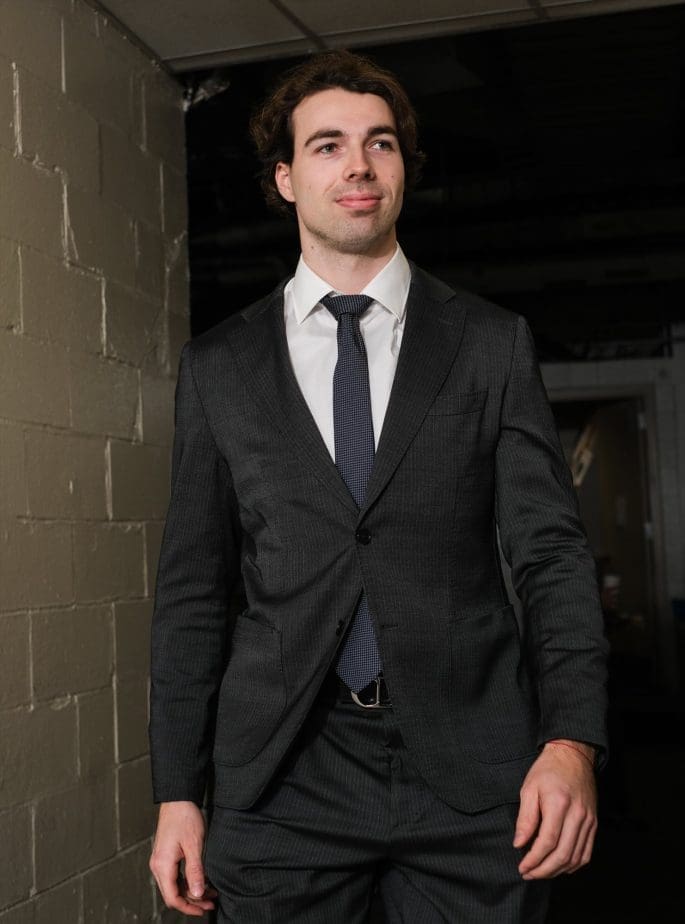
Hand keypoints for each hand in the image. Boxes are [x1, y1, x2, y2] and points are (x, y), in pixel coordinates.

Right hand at [149, 800, 216, 916]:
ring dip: (191, 891)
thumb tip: (198, 894)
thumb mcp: (194, 845)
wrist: (178, 799)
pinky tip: (201, 880)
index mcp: (163, 865)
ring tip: (210, 892)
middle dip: (192, 901)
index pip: (173, 897)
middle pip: (172, 894)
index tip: (203, 910)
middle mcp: (158, 865)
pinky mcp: (165, 856)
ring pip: (174, 885)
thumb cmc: (185, 817)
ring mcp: (160, 860)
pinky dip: (187, 881)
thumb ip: (195, 871)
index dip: (188, 907)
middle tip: (210, 903)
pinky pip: (174, 876)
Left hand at [514, 739, 596, 878]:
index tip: (522, 866)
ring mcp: (588, 820)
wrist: (573, 755)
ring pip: (575, 857)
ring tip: (541, 872)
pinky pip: (586, 852)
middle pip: (562, 854)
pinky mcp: (593, 823)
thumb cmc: (548, 770)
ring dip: (557, 870)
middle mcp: (577, 815)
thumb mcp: (529, 788)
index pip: (547, 842)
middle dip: (543, 870)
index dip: (534, 859)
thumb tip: (519, 844)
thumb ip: (525, 818)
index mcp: (559, 804)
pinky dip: (573, 864)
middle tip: (528, 874)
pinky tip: (560, 866)